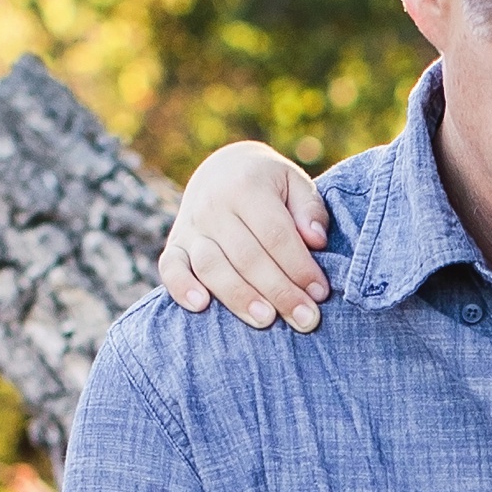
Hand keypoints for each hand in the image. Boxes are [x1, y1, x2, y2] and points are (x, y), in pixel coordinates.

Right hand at [159, 142, 331, 325]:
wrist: (222, 170)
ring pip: (211, 267)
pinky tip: (201, 307)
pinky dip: (181, 289)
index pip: (276, 234)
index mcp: (247, 187)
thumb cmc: (268, 185)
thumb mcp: (294, 182)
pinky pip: (170, 268)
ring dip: (239, 297)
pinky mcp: (175, 245)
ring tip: (266, 320)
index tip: (320, 293)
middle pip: (247, 256)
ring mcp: (191, 227)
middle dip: (279, 291)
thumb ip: (309, 208)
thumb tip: (316, 240)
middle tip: (306, 319)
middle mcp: (214, 206)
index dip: (300, 266)